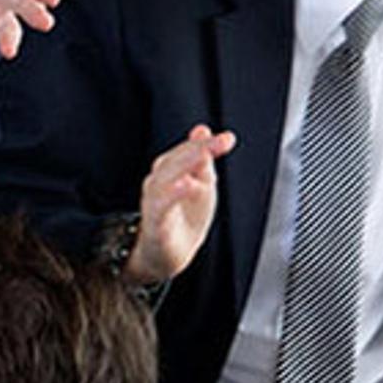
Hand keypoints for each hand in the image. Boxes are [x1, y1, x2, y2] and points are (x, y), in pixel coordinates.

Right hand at [128, 125, 232, 288]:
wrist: (166, 253)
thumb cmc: (183, 216)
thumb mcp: (200, 183)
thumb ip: (201, 158)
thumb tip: (202, 129)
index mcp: (170, 171)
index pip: (186, 152)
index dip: (205, 143)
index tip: (227, 139)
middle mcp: (158, 183)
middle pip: (174, 161)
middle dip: (197, 149)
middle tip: (220, 142)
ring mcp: (155, 203)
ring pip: (163, 180)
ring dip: (183, 165)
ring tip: (203, 156)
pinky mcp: (155, 224)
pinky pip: (161, 207)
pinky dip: (172, 194)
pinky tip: (186, 185)